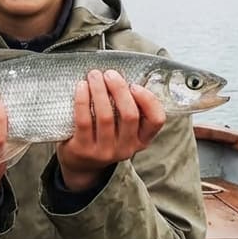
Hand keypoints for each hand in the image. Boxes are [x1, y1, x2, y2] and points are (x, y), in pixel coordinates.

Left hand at [56, 69, 165, 190]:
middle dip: (119, 89)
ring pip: (106, 116)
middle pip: (129, 115)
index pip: (156, 120)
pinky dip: (83, 100)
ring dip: (99, 90)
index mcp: (141, 140)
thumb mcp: (123, 129)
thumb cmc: (104, 136)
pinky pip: (84, 120)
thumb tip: (124, 76)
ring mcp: (105, 151)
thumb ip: (129, 109)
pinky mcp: (83, 149)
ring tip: (94, 75)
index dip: (148, 100)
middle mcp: (126, 148)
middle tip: (110, 74)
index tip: (135, 85)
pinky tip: (81, 87)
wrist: (81, 164)